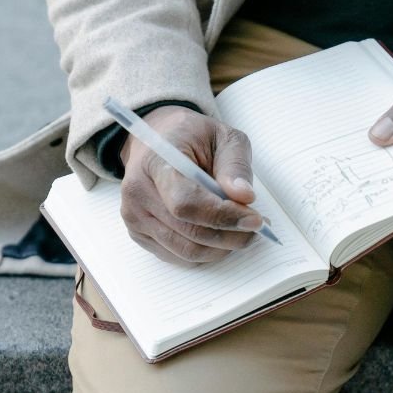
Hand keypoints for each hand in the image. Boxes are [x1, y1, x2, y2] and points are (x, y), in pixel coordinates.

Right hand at [119, 105, 263, 264]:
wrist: (158, 139)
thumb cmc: (191, 137)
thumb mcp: (222, 136)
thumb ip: (234, 165)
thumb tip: (244, 197)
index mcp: (156, 161)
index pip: (186, 202)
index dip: (223, 216)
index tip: (256, 219)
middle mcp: (138, 192)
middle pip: (189, 231)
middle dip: (231, 235)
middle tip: (259, 227)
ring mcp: (134, 216)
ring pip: (186, 250)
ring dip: (222, 247)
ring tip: (244, 231)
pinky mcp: (139, 233)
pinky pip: (179, 256)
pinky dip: (207, 251)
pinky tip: (222, 234)